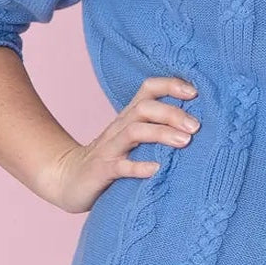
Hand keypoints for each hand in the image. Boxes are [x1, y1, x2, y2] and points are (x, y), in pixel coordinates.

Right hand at [40, 76, 199, 212]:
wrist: (68, 179)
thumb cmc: (111, 158)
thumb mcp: (133, 139)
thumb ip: (157, 128)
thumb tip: (197, 124)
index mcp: (129, 116)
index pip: (148, 88)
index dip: (171, 85)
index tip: (195, 92)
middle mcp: (119, 127)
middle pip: (144, 108)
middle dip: (172, 113)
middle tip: (196, 126)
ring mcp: (110, 148)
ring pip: (134, 132)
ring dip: (161, 134)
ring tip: (185, 142)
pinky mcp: (102, 171)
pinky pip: (121, 166)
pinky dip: (139, 167)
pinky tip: (157, 169)